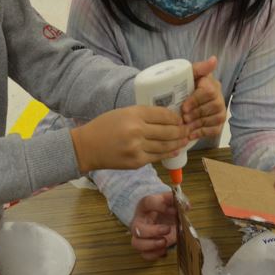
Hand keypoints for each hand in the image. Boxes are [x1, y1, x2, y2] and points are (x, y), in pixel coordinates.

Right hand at [71, 106, 188, 171]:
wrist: (87, 147)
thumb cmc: (104, 127)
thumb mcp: (122, 112)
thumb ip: (143, 115)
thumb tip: (166, 118)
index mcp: (133, 114)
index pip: (163, 114)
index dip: (175, 117)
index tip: (180, 118)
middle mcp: (137, 130)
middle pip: (168, 131)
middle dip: (181, 131)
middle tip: (188, 129)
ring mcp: (137, 148)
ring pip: (165, 145)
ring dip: (178, 143)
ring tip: (185, 140)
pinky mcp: (136, 162)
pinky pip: (157, 157)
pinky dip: (168, 153)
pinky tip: (174, 150)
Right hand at [130, 192, 177, 259]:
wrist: (161, 220)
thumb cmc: (164, 211)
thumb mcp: (170, 202)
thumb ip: (177, 201)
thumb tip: (186, 205)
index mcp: (145, 206)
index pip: (147, 202)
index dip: (159, 205)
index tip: (174, 210)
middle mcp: (139, 221)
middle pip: (137, 228)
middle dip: (153, 231)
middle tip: (167, 229)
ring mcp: (139, 236)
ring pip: (136, 243)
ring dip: (152, 244)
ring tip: (165, 241)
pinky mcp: (144, 248)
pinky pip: (144, 254)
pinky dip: (155, 254)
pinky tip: (165, 250)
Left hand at [181, 56, 225, 140]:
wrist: (184, 98)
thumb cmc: (186, 85)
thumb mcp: (190, 74)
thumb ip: (199, 67)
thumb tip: (213, 59)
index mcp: (212, 84)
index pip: (208, 91)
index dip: (196, 100)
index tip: (183, 107)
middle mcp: (219, 97)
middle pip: (213, 106)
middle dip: (197, 114)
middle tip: (183, 118)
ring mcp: (221, 111)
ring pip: (215, 119)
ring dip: (199, 124)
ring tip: (186, 127)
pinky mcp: (219, 123)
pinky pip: (215, 130)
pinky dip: (202, 133)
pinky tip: (191, 135)